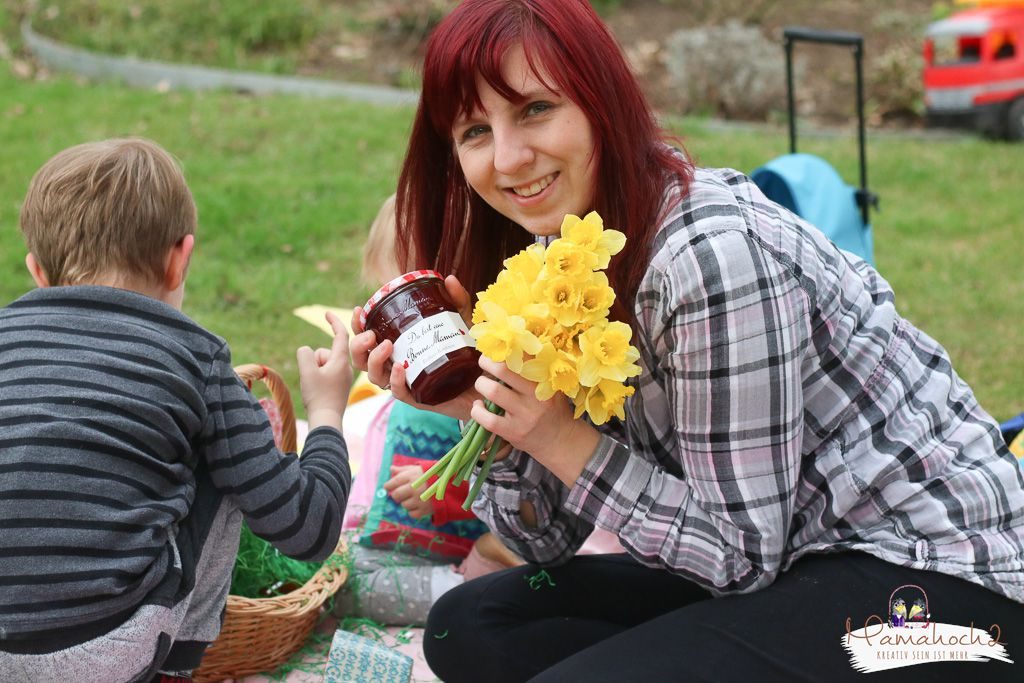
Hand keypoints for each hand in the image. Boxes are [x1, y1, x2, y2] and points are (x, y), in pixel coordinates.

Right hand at [297, 311, 352, 431]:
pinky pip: (325, 374)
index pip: (341, 335)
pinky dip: (317, 378)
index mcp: (342, 360)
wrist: (326, 420)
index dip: (333, 322)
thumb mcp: (307, 370)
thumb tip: (307, 351)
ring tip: (315, 386)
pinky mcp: (339, 385)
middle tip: (314, 377)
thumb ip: (305, 354)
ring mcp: (343, 377)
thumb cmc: (318, 396)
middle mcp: (347, 367)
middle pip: (326, 352)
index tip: (327, 313)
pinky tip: (317, 391)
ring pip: (323, 364)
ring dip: (315, 370)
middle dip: (315, 359)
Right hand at [350, 274, 479, 420]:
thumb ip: (457, 301)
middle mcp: (397, 365)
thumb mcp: (462, 323)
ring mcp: (407, 383)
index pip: (368, 338)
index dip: (358, 325)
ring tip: (386, 346)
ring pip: (375, 377)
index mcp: (400, 347)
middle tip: (371, 334)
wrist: (489, 385)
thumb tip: (449, 279)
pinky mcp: (419, 398)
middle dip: (359, 345)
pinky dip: (395, 381)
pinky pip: (399, 393)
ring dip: (374, 360)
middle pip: (362, 359)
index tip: (361, 310)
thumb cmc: (470, 354)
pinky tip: (400, 368)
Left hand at [383, 464, 432, 518]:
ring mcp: (419, 500)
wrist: (452, 486)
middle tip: (403, 493)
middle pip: (395, 496)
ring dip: (407, 502)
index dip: (389, 486)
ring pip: (404, 505)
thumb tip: (391, 469)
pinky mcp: (425, 510)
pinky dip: (414, 511)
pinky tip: (420, 504)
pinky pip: (412, 514)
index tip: (390, 487)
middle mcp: (414, 488)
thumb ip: (404, 469)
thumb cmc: (433, 475)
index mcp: (411, 476)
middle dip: (397, 495)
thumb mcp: (419, 469)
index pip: (392, 483)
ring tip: (415, 498)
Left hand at [470, 356, 599, 486]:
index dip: (506, 349)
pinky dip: (477, 411)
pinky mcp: (513, 432)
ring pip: (493, 391)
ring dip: (481, 384)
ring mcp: (524, 416)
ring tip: (482, 384)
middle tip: (484, 362)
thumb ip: (536, 370)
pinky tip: (478, 407)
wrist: (560, 441)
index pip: (524, 357)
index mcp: (544, 381)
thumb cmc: (552, 410)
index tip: (498, 347)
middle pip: (504, 370)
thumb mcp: (551, 387)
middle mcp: (535, 397)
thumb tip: (513, 346)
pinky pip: (488, 419)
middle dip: (488, 362)